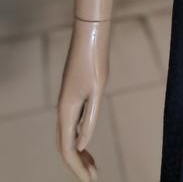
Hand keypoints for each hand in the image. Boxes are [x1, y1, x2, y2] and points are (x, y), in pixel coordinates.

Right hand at [56, 18, 110, 180]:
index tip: (91, 180)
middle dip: (77, 164)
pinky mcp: (73, 95)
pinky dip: (79, 137)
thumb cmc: (96, 61)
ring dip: (78, 152)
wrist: (90, 35)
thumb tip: (81, 146)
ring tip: (92, 166)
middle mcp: (63, 108)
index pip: (67, 149)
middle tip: (93, 177)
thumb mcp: (98, 90)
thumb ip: (90, 118)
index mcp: (67, 110)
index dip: (77, 167)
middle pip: (65, 145)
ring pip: (67, 135)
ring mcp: (67, 102)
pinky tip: (86, 142)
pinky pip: (72, 123)